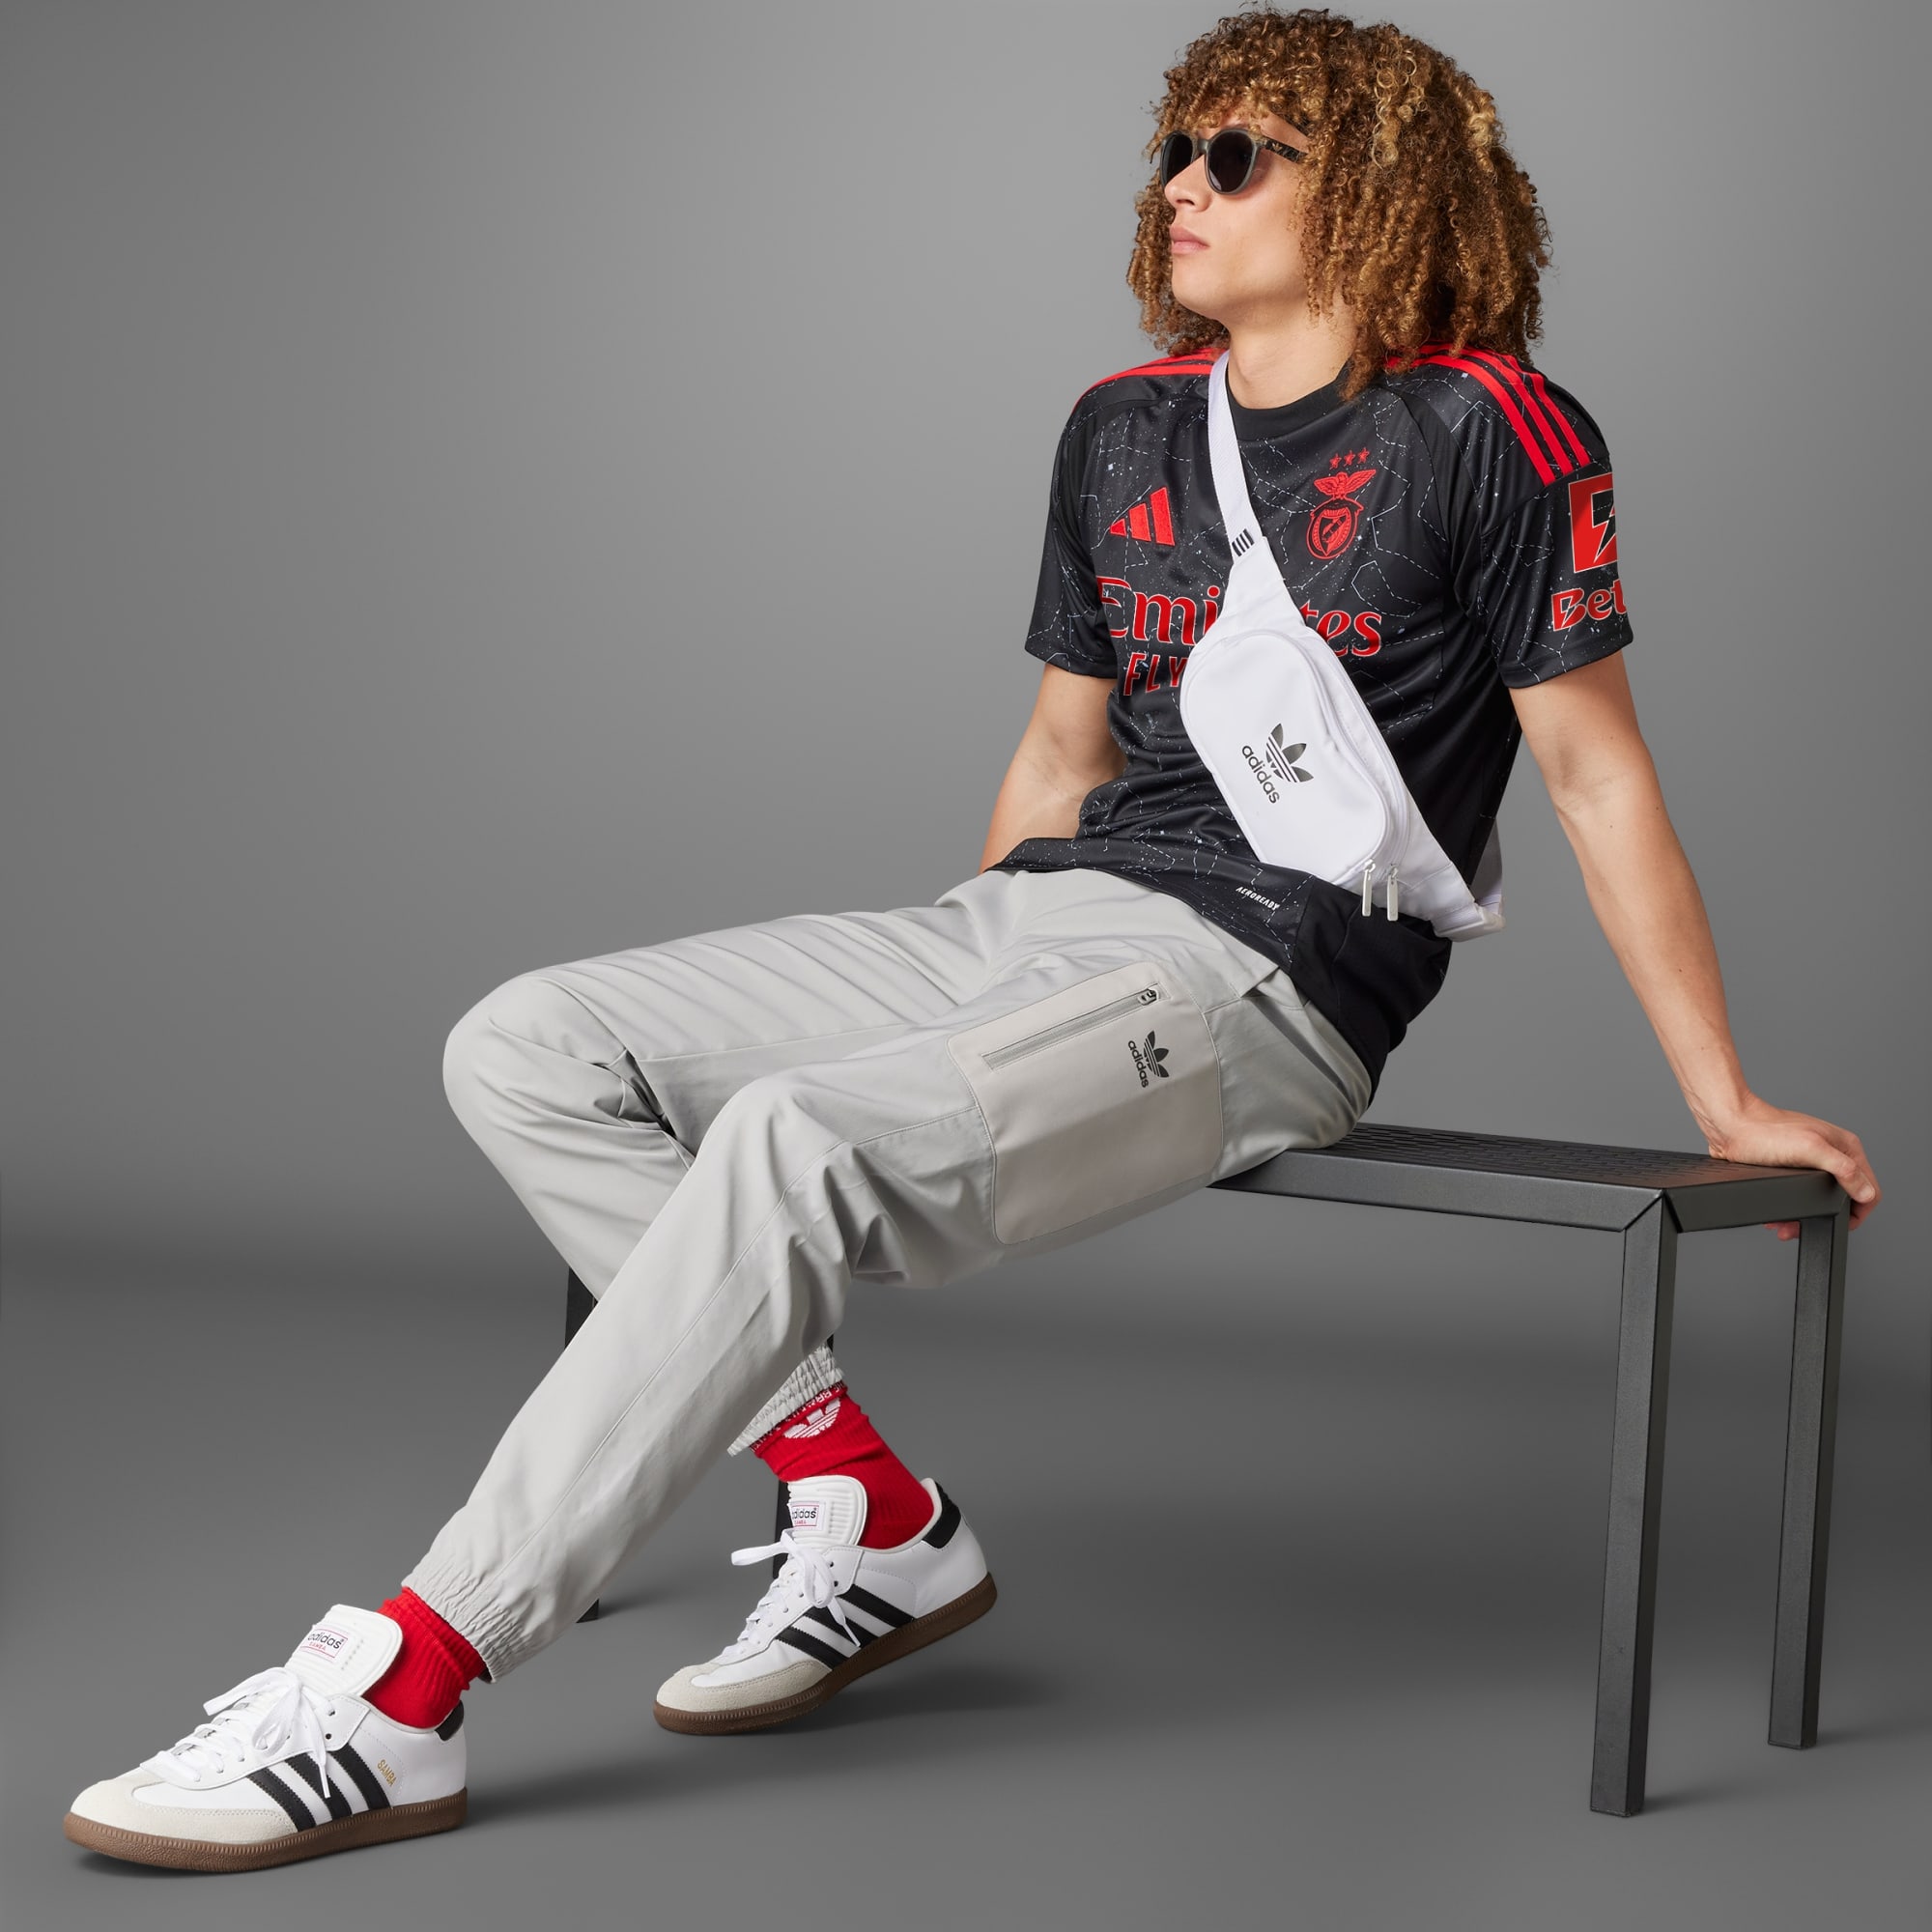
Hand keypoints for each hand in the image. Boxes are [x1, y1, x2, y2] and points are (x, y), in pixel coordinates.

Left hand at [1701, 1095, 1880, 1238]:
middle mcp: (1832, 1154)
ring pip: (1820, 1199)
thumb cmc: (1764, 1132)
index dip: (1858, 1212)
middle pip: (1844, 1197)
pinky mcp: (1792, 1168)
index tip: (1839, 1225)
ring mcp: (1812, 1161)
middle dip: (1826, 1217)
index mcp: (1845, 1147)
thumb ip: (1843, 1169)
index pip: (1869, 1188)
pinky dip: (1791, 1209)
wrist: (1728, 1126)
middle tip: (1801, 1229)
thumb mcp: (1810, 1149)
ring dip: (1805, 1217)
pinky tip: (1778, 1216)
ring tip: (1785, 1227)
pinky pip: (1801, 1196)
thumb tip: (1866, 1192)